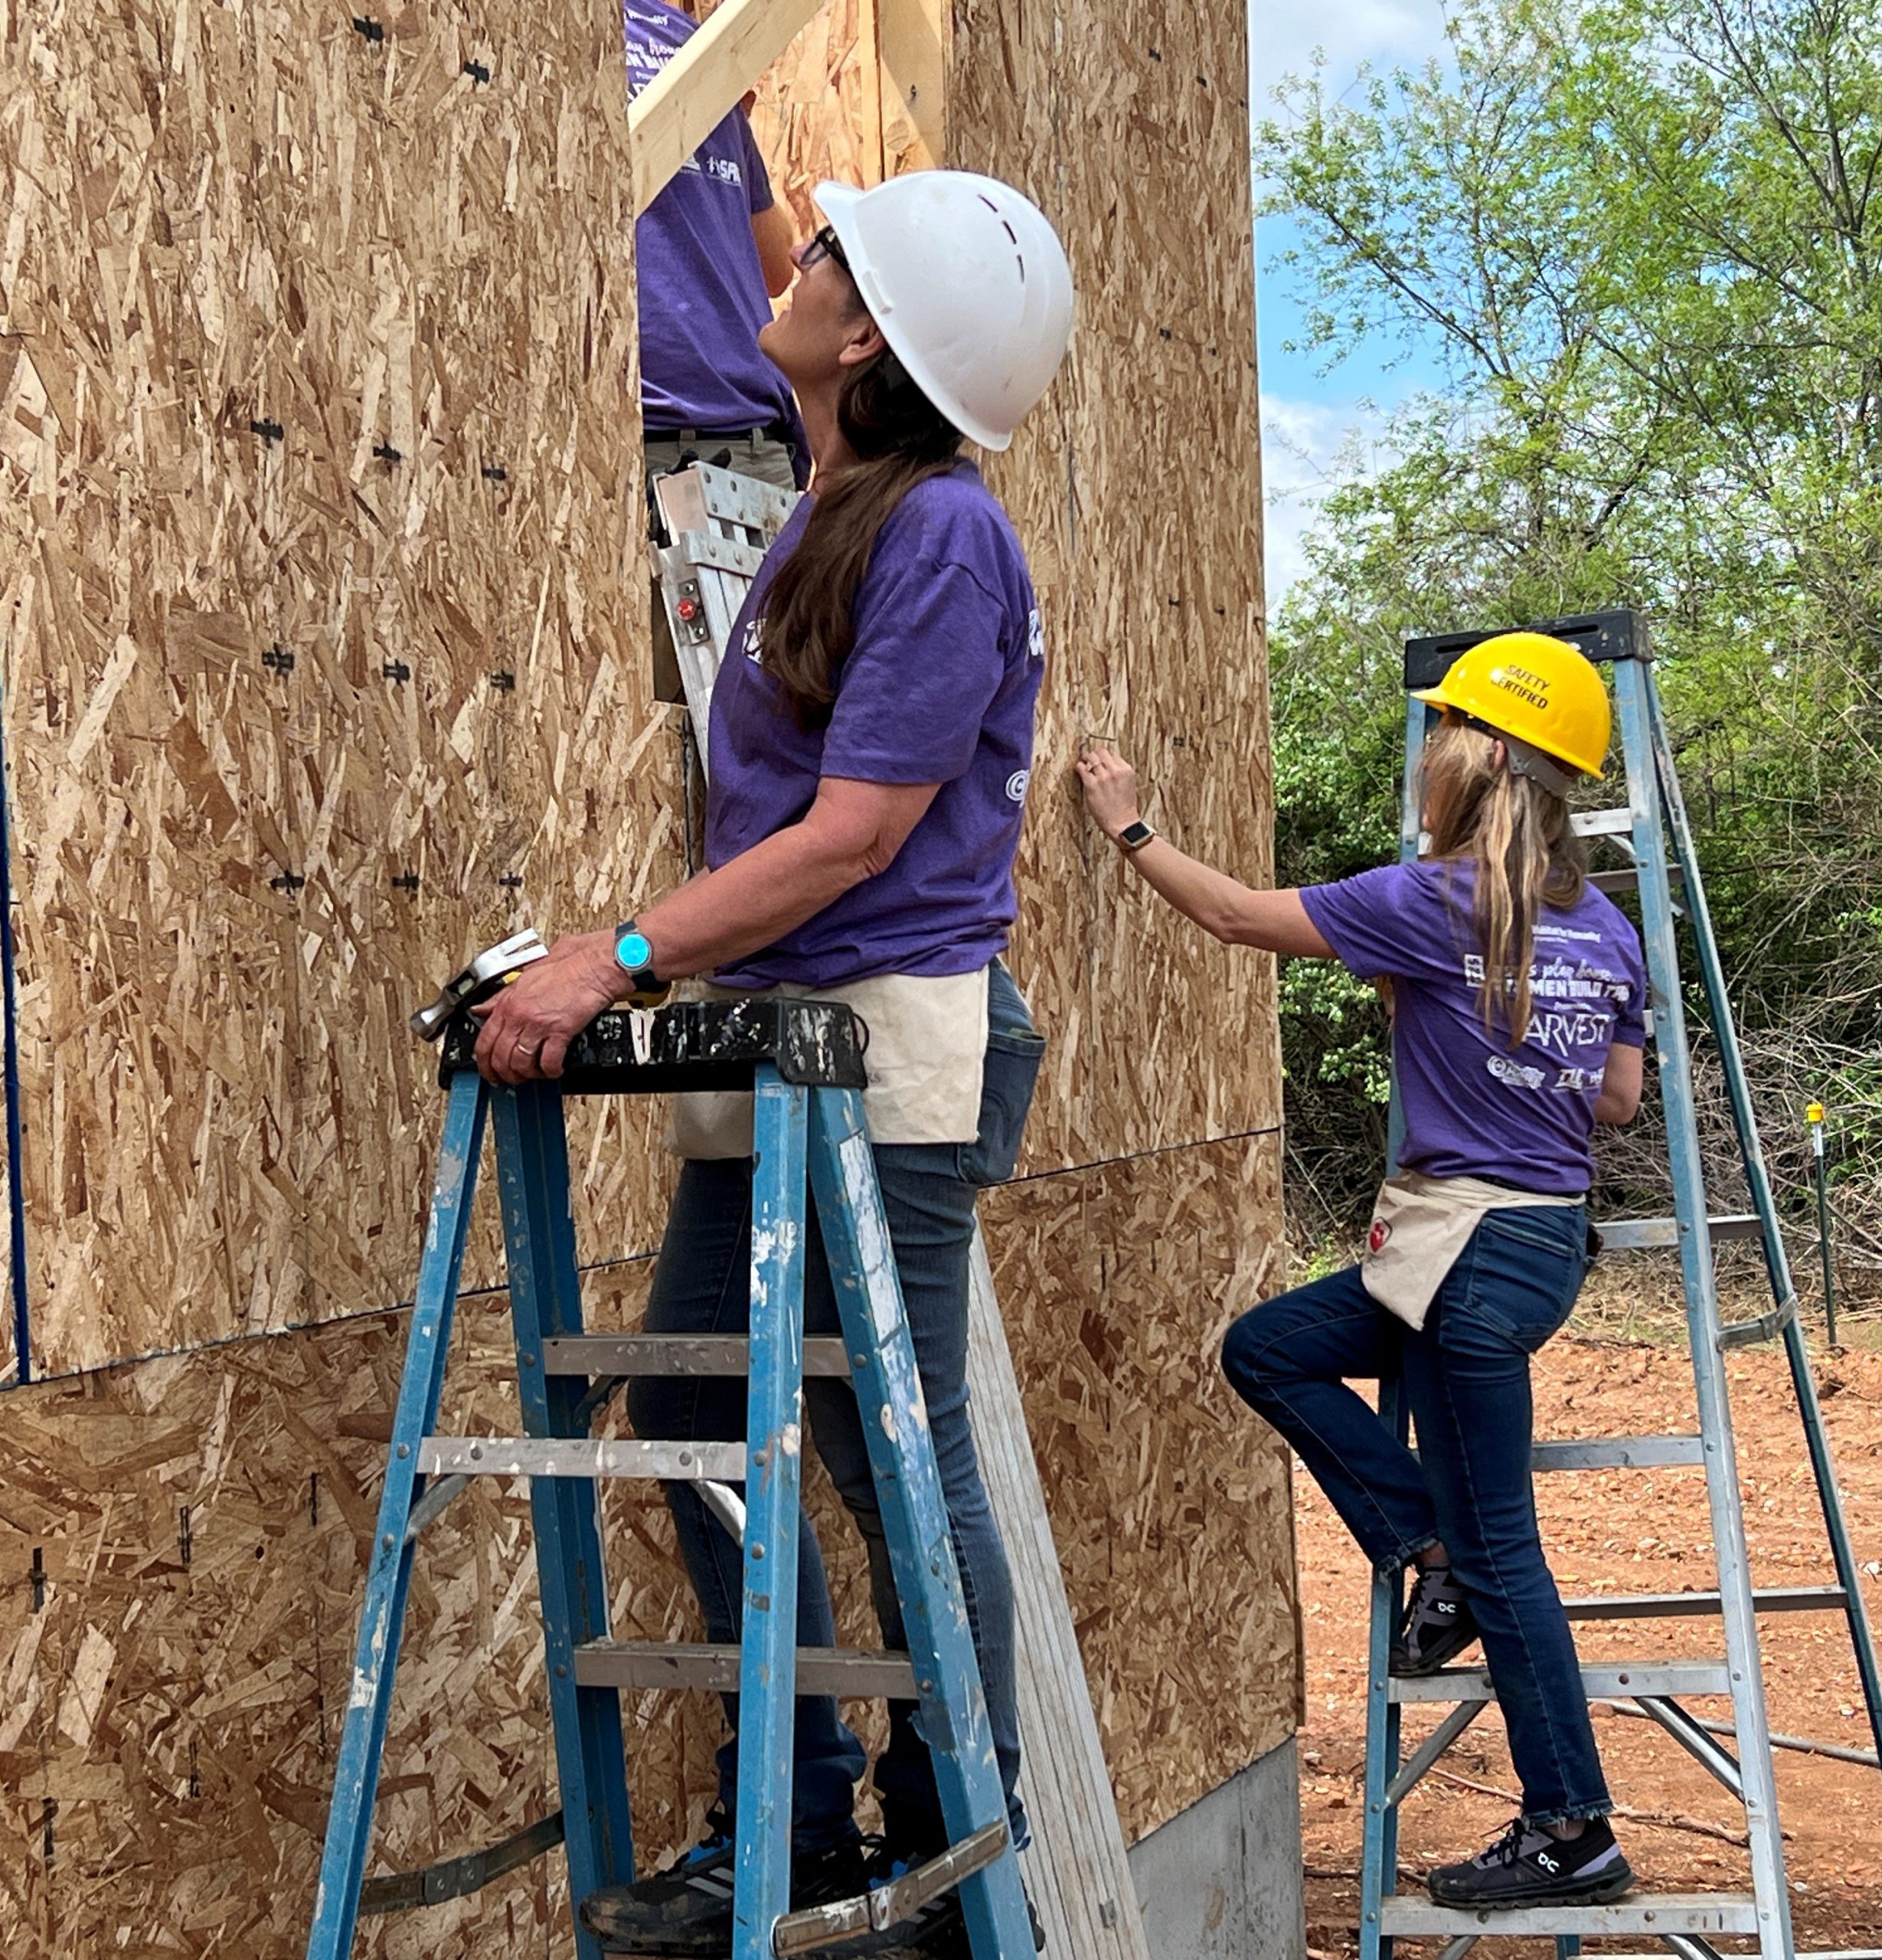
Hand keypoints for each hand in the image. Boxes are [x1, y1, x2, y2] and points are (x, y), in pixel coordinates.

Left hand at [471, 931, 625, 1083]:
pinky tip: (555, 1069)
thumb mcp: (524, 977)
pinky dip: (551, 1070)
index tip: (489, 1071)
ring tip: (536, 1074)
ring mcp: (539, 1023)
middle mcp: (519, 1014)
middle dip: (505, 1074)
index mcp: (508, 1002)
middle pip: (500, 1057)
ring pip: (521, 1063)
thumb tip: (482, 1009)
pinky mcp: (560, 1030)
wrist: (593, 967)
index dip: (484, 1063)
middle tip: (512, 1079)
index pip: (484, 1041)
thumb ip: (500, 996)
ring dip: (528, 1074)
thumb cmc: (566, 967)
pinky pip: (549, 1061)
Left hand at [1075, 746, 1142, 840]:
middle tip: (1090, 760)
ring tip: (1084, 764)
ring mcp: (1103, 777)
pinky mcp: (1091, 785)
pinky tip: (1079, 770)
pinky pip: (1082, 768)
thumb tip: (1107, 766)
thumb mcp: (1128, 785)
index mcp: (1126, 770)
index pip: (1113, 755)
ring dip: (1086, 760)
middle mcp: (1115, 771)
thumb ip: (1119, 773)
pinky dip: (1079, 767)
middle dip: (1095, 756)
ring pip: (1091, 758)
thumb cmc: (1125, 807)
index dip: (1106, 759)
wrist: (1122, 823)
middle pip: (1101, 753)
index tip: (1101, 763)